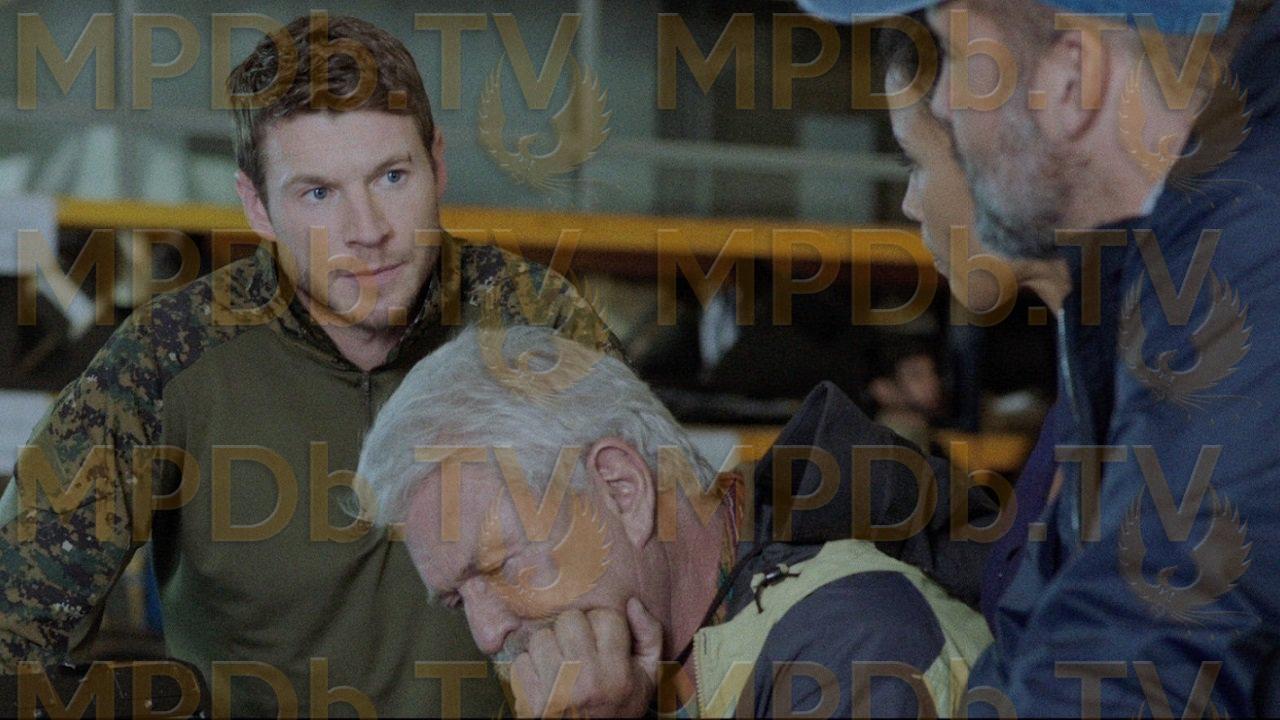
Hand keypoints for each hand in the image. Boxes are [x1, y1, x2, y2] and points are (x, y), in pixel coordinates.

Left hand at [511, 599, 661, 717]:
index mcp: (616, 673)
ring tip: (561, 660)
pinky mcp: (531, 701)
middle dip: (574, 629)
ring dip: (550, 645)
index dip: (603, 623)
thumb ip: (649, 635)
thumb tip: (632, 603)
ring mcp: (555, 691)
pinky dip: (530, 666)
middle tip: (579, 646)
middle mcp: (585, 680)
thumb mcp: (648, 675)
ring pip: (541, 637)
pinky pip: (521, 661)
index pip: (605, 617)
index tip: (603, 638)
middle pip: (569, 620)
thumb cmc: (619, 706)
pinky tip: (545, 676)